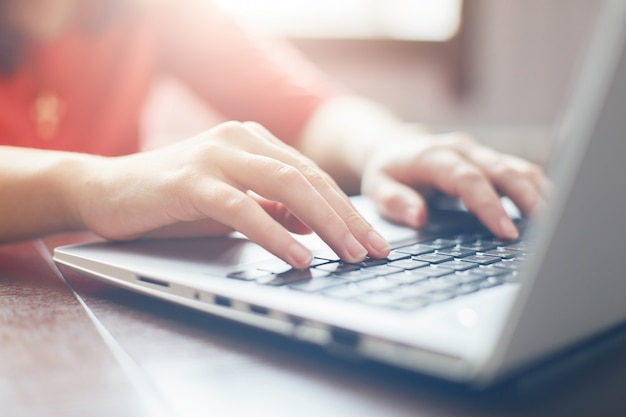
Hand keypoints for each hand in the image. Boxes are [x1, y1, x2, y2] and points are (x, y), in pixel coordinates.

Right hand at [76, 121, 390, 268]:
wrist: (104, 190)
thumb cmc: (171, 199)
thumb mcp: (232, 203)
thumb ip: (271, 207)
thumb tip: (314, 225)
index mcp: (253, 141)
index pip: (313, 174)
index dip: (347, 208)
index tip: (373, 240)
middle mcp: (239, 139)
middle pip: (308, 178)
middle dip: (346, 217)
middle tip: (373, 251)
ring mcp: (214, 155)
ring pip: (284, 185)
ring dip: (324, 223)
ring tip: (348, 255)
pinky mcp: (189, 180)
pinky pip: (243, 207)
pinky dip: (275, 233)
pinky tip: (299, 257)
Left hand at [361, 131, 549, 238]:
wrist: (393, 145)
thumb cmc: (387, 171)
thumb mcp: (377, 186)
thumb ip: (394, 200)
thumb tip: (419, 216)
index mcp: (434, 156)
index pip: (467, 179)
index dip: (489, 204)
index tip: (506, 231)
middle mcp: (461, 150)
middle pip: (500, 169)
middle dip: (525, 198)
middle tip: (544, 227)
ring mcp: (478, 152)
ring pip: (516, 167)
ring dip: (538, 191)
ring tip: (557, 220)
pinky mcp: (489, 159)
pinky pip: (519, 169)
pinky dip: (536, 187)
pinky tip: (551, 207)